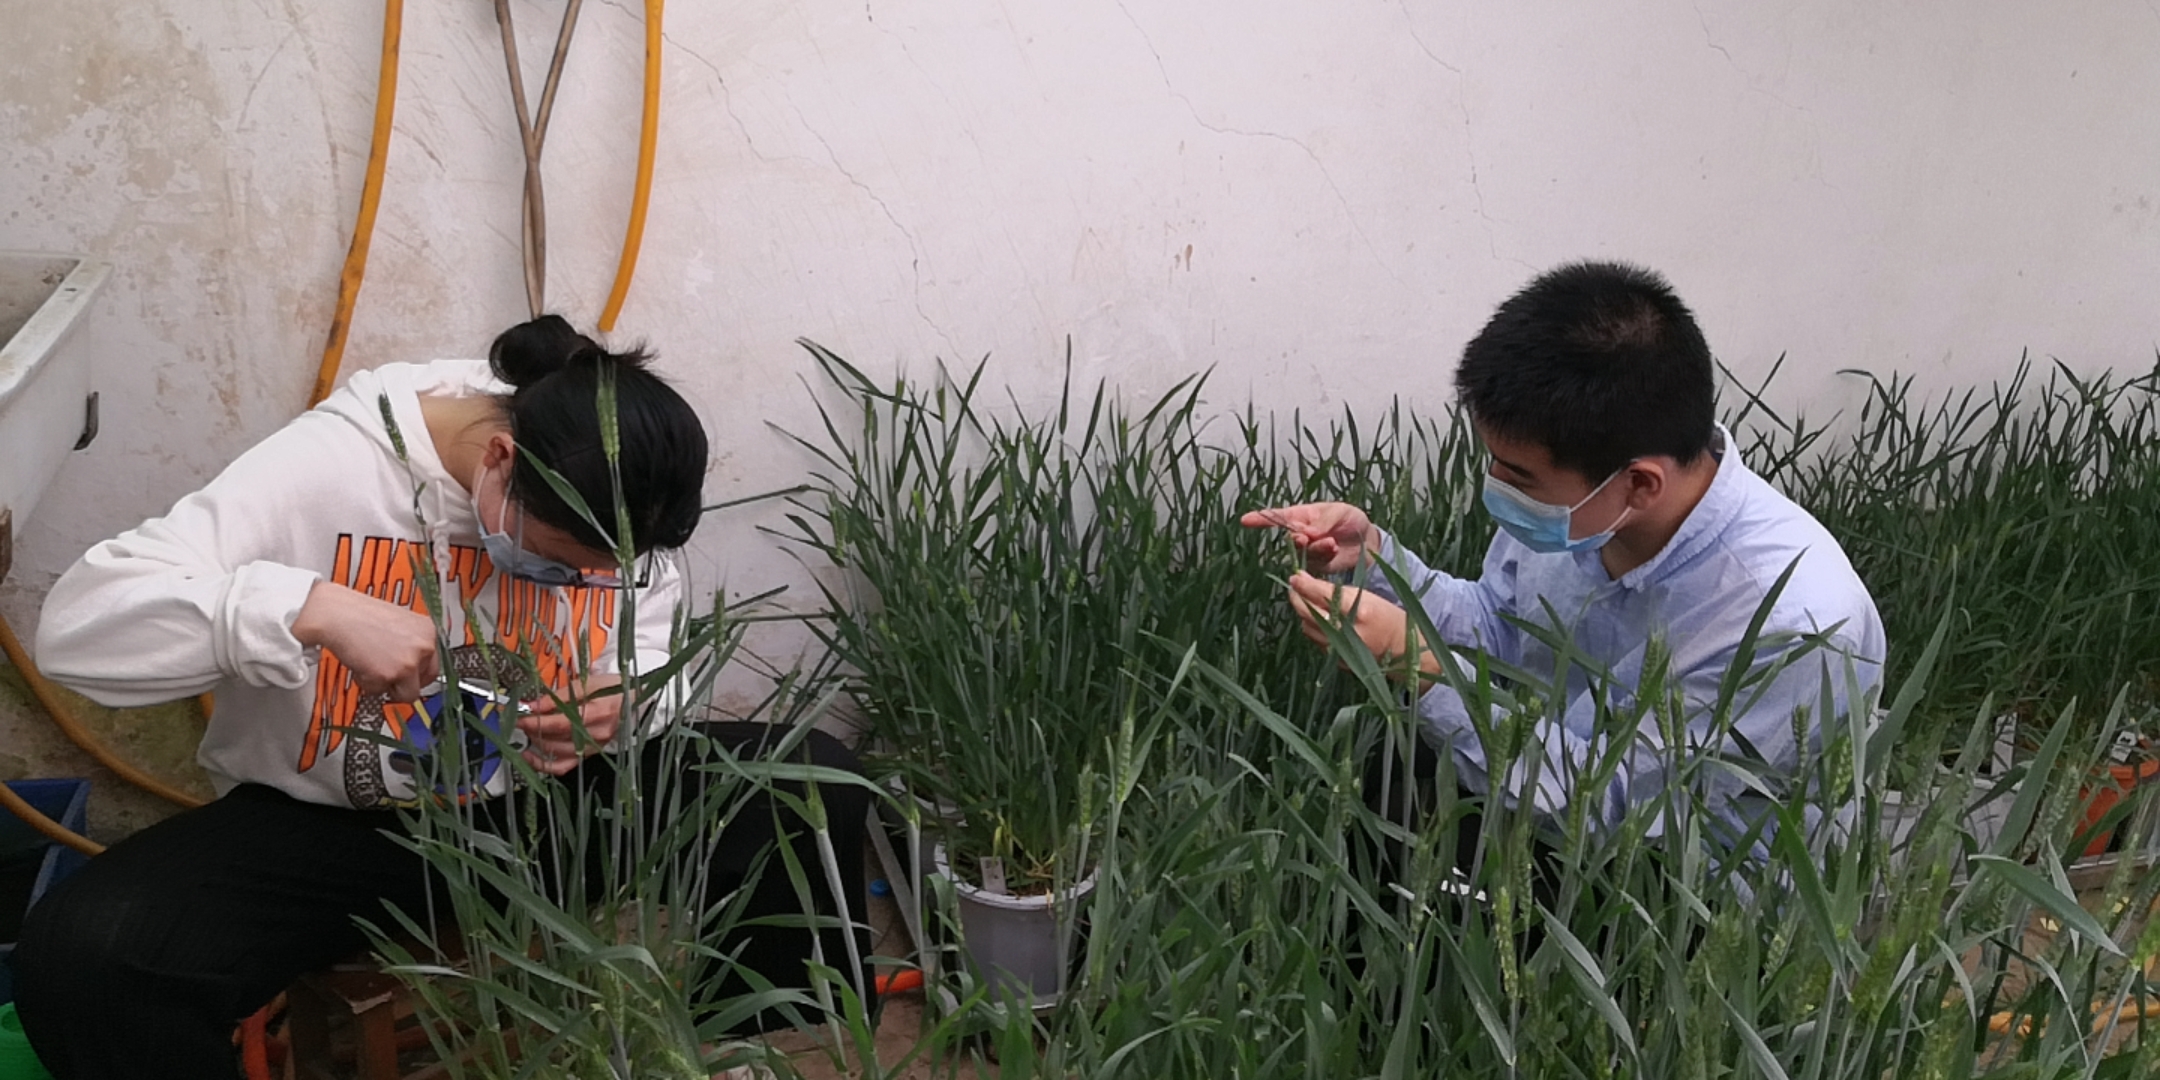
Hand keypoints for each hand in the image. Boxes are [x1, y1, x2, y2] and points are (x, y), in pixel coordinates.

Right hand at [293, 582, 440, 701]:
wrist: (337, 614)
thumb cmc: (360, 615)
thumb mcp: (399, 625)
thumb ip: (410, 645)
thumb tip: (413, 665)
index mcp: (428, 631)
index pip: (434, 665)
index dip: (418, 673)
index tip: (410, 676)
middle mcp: (423, 647)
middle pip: (424, 682)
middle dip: (406, 684)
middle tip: (388, 676)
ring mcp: (408, 662)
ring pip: (405, 694)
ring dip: (386, 685)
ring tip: (371, 665)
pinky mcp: (389, 675)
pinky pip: (380, 691)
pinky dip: (367, 683)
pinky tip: (361, 664)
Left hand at [518, 675, 622, 775]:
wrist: (633, 701)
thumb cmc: (613, 689)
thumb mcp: (588, 683)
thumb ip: (559, 695)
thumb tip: (533, 705)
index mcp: (600, 713)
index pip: (562, 722)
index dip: (538, 720)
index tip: (520, 715)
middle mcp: (598, 734)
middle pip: (557, 738)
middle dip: (532, 728)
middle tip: (518, 718)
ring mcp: (594, 747)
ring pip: (557, 752)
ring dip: (536, 741)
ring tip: (526, 729)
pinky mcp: (589, 755)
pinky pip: (563, 767)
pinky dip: (543, 764)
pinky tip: (530, 755)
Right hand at [1240, 502, 1379, 574]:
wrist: (1368, 542)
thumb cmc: (1351, 520)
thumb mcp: (1340, 511)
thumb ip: (1324, 520)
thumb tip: (1308, 531)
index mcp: (1302, 516)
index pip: (1277, 516)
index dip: (1261, 518)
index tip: (1245, 520)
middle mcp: (1301, 534)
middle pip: (1289, 537)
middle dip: (1297, 538)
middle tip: (1307, 537)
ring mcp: (1308, 551)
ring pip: (1302, 552)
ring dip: (1316, 548)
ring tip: (1332, 543)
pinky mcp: (1316, 566)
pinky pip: (1314, 564)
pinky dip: (1324, 556)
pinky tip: (1334, 549)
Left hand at [1286, 572, 1437, 681]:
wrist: (1404, 651)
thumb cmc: (1387, 617)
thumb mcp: (1368, 597)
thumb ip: (1338, 592)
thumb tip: (1308, 581)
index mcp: (1360, 611)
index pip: (1322, 595)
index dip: (1304, 585)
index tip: (1294, 576)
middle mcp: (1347, 631)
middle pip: (1309, 613)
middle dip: (1297, 597)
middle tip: (1294, 586)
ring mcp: (1341, 648)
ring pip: (1307, 627)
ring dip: (1302, 613)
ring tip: (1304, 600)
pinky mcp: (1337, 659)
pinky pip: (1315, 640)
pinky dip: (1312, 627)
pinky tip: (1316, 618)